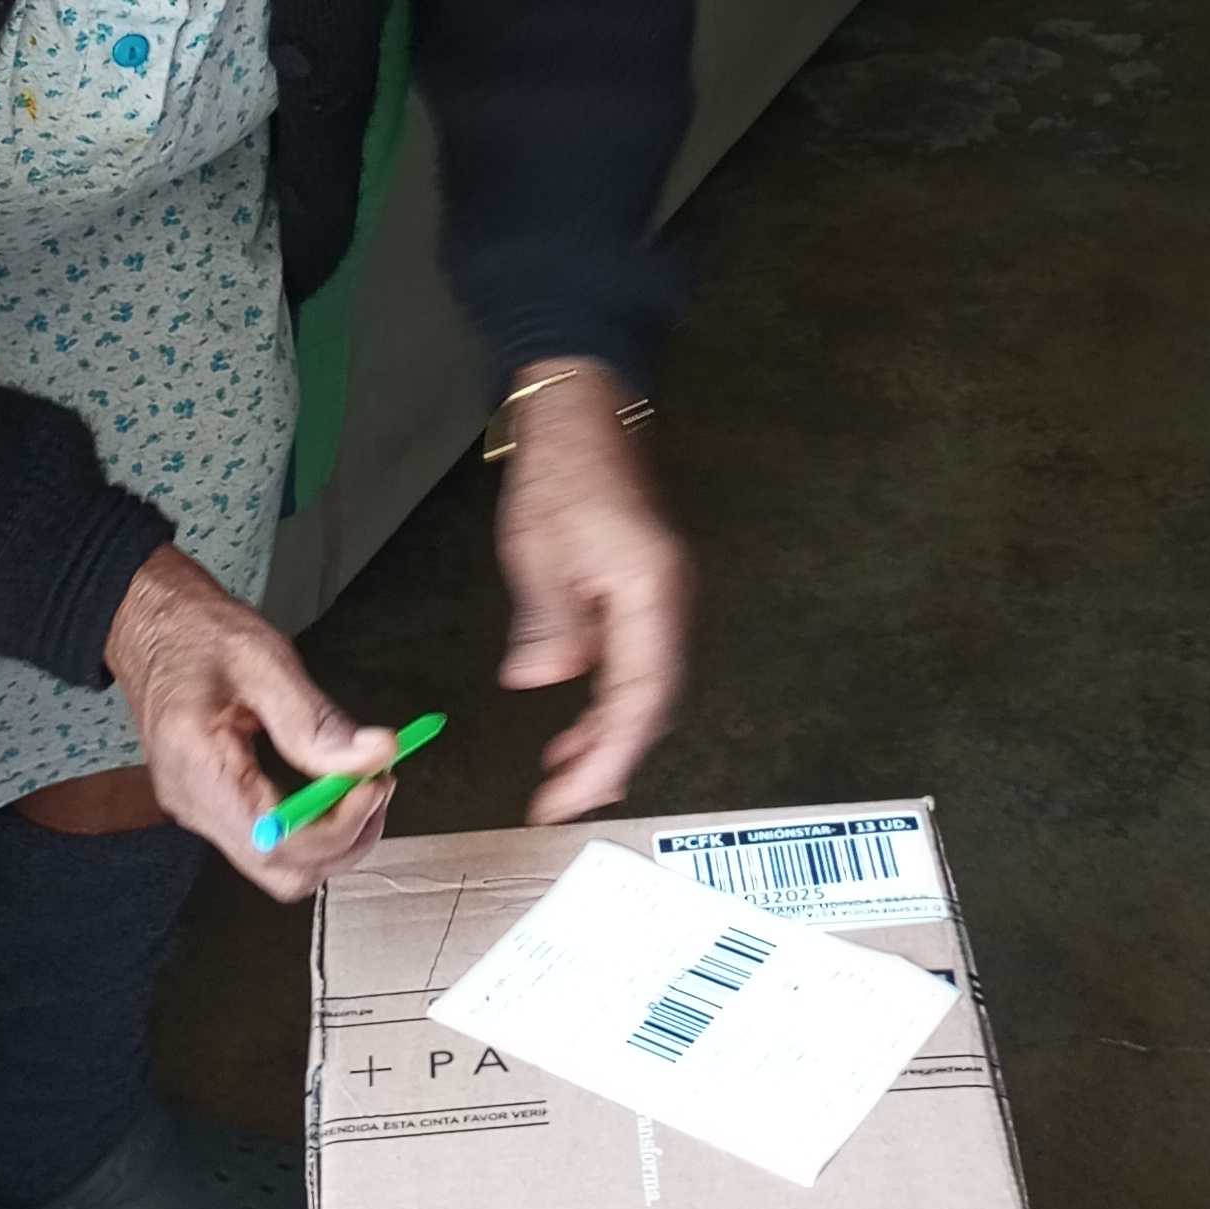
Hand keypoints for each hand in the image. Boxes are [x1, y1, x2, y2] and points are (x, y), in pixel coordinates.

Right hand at [104, 543, 396, 898]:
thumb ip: (318, 720)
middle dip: (343, 841)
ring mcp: (199, 811)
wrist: (148, 624)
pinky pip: (269, 839)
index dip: (338, 829)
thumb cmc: (197, 632)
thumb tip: (377, 756)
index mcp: (198, 770)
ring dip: (333, 837)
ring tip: (363, 780)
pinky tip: (334, 786)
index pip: (276, 844)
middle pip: (281, 871)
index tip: (375, 783)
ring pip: (279, 864)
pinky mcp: (211, 805)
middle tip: (377, 783)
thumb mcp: (263, 661)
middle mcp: (193, 806)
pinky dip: (313, 826)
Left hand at [493, 363, 691, 823]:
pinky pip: (638, 663)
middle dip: (610, 759)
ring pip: (648, 689)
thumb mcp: (538, 546)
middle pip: (653, 704)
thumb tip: (543, 679)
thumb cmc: (562, 468)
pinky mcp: (647, 592)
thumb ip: (549, 620)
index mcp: (650, 592)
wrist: (583, 408)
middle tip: (561, 800)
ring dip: (609, 735)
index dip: (606, 758)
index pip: (640, 699)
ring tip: (562, 772)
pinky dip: (609, 702)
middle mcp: (671, 600)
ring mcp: (663, 596)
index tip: (566, 796)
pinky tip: (575, 723)